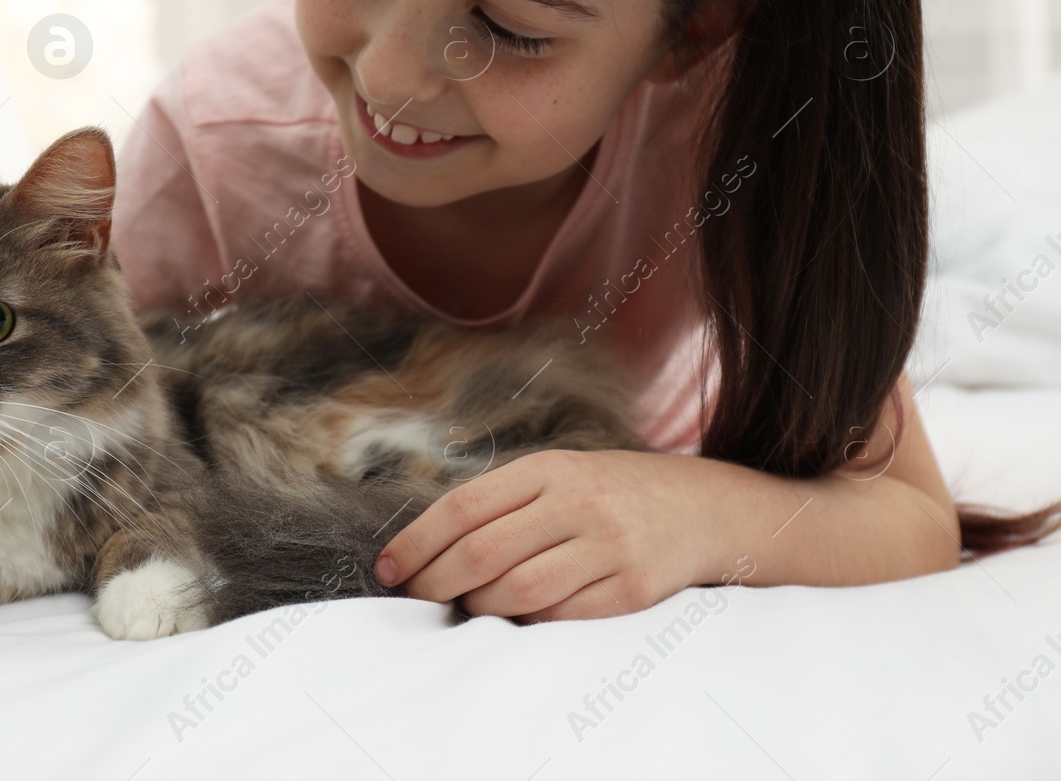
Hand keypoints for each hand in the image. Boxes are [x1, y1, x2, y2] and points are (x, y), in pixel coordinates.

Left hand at [373, 449, 732, 621]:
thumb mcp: (559, 474)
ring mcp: (609, 546)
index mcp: (549, 468)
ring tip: (469, 606)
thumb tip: (427, 551)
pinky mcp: (634, 589)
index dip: (416, 542)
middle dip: (436, 583)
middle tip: (417, 597)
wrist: (704, 507)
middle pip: (482, 553)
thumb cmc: (611, 493)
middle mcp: (578, 502)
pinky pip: (561, 617)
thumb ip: (503, 503)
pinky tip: (518, 618)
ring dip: (479, 607)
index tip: (387, 569)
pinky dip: (528, 624)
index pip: (463, 506)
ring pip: (517, 592)